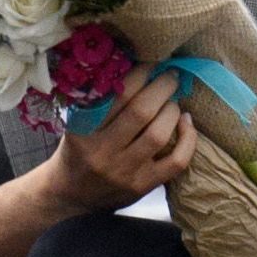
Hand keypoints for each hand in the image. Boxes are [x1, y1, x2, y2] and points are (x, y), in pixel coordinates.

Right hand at [43, 64, 194, 210]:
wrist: (67, 194)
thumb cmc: (76, 150)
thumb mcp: (77, 124)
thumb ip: (100, 101)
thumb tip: (135, 65)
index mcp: (84, 131)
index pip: (117, 96)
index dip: (140, 74)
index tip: (152, 62)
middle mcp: (103, 152)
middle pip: (141, 112)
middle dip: (162, 88)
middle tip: (170, 75)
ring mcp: (125, 171)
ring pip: (159, 135)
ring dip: (172, 110)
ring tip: (174, 100)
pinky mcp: (143, 186)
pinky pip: (177, 161)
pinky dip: (188, 139)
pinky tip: (186, 122)